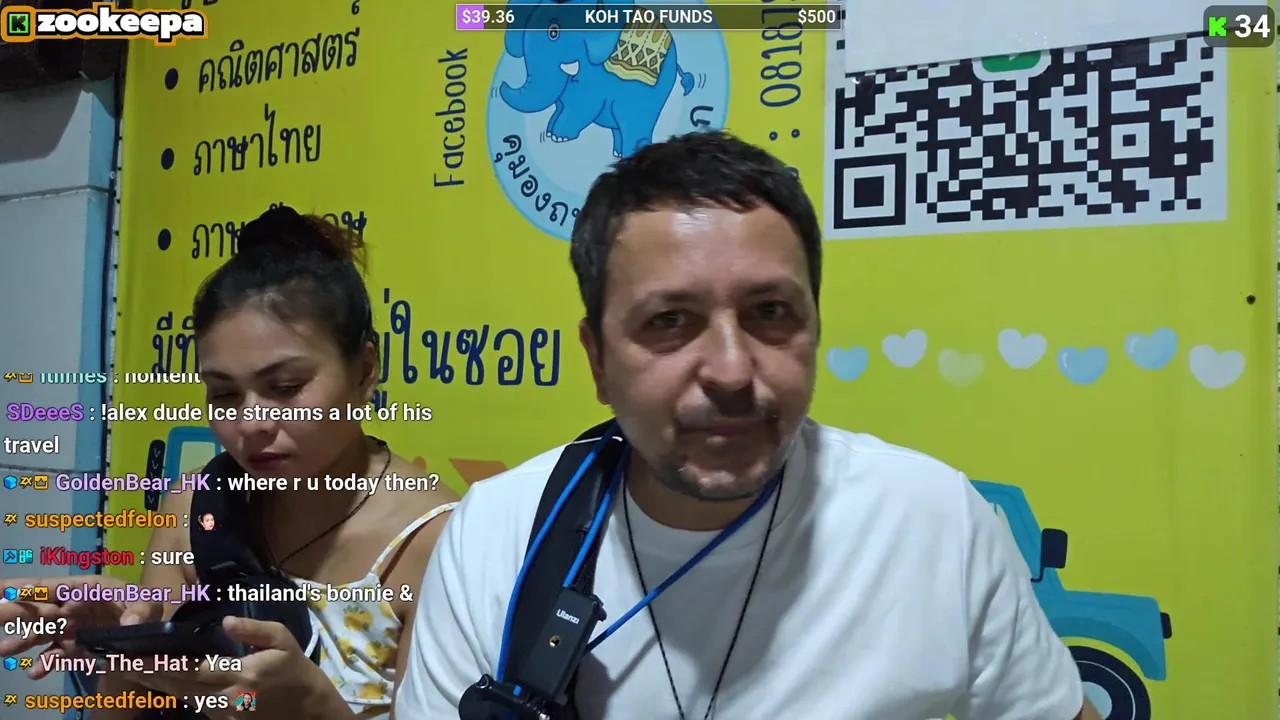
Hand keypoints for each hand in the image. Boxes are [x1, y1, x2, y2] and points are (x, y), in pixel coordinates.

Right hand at [0, 576, 136, 677]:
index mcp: (87, 589)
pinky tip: (36, 672)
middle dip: (11, 611)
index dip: (30, 588)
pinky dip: (44, 663)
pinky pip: (53, 655)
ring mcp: (69, 628)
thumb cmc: (145, 606)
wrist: (148, 631)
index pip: (55, 587)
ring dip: (21, 641)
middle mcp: (72, 607)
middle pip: (38, 608)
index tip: (5, 590)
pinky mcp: (72, 647)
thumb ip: (141, 610)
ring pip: (39, 633)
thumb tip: (129, 622)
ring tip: (3, 650)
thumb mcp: (151, 603)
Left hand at [123, 616, 340, 719]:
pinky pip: (194, 704)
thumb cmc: (296, 669)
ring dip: (155, 685)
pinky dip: (173, 692)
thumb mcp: (284, 640)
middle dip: (147, 674)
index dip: (161, 664)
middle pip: (179, 687)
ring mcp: (225, 713)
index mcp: (243, 675)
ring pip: (182, 698)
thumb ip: (253, 630)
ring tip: (130, 670)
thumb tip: (224, 621)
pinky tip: (157, 682)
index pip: (193, 669)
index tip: (135, 654)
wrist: (308, 710)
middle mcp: (228, 698)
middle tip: (117, 662)